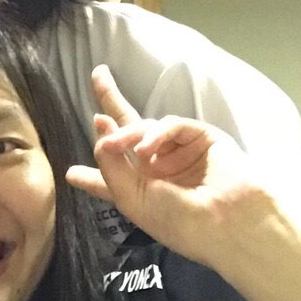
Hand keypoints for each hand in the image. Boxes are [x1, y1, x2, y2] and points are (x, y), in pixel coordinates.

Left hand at [64, 66, 287, 272]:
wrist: (229, 224)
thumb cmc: (179, 221)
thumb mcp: (132, 198)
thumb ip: (111, 164)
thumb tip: (99, 124)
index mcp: (142, 191)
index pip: (113, 178)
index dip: (92, 176)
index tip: (72, 174)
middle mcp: (159, 169)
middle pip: (130, 129)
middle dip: (113, 104)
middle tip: (98, 76)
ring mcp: (180, 150)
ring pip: (145, 127)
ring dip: (126, 134)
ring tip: (114, 144)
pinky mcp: (200, 136)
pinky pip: (171, 125)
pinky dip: (155, 134)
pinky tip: (145, 149)